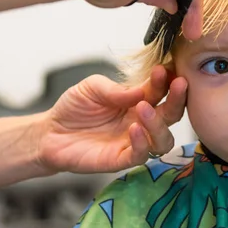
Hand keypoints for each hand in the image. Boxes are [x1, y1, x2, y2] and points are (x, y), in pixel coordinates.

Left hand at [36, 65, 186, 173]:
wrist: (51, 132)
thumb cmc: (74, 108)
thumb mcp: (93, 88)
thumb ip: (117, 90)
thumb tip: (143, 90)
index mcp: (139, 101)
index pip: (161, 91)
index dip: (167, 80)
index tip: (167, 68)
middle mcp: (142, 122)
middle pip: (171, 114)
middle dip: (177, 99)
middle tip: (177, 83)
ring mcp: (134, 142)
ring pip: (163, 139)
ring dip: (159, 123)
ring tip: (144, 108)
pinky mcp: (121, 160)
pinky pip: (140, 155)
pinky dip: (142, 143)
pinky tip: (134, 129)